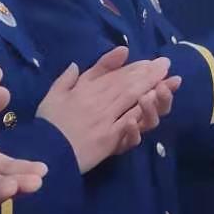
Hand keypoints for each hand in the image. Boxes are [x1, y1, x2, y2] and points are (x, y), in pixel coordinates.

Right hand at [34, 47, 174, 172]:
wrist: (45, 151)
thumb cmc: (49, 124)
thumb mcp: (53, 95)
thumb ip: (67, 78)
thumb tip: (77, 63)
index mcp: (84, 90)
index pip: (113, 75)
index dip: (133, 67)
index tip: (149, 61)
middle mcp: (97, 101)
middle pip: (127, 84)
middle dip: (149, 73)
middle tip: (166, 64)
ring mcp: (105, 119)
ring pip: (131, 100)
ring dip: (152, 88)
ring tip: (168, 81)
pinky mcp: (109, 137)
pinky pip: (128, 123)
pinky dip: (141, 112)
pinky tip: (154, 104)